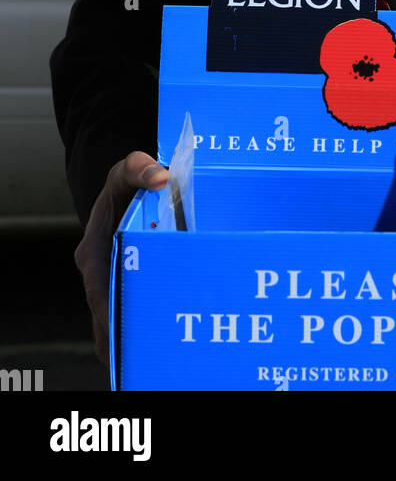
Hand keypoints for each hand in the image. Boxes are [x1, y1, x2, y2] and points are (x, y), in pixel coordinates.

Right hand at [74, 151, 168, 367]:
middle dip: (129, 337)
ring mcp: (115, 284)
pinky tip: (176, 333)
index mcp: (93, 255)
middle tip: (156, 353)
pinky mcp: (132, 286)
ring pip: (123, 320)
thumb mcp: (127, 170)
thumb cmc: (124, 185)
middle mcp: (100, 275)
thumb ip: (139, 168)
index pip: (99, 294)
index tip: (128, 336)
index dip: (112, 318)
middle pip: (111, 317)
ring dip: (141, 336)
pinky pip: (138, 310)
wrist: (126, 192)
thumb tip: (161, 177)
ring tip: (168, 354)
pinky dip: (151, 324)